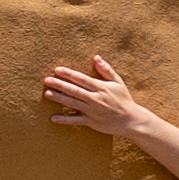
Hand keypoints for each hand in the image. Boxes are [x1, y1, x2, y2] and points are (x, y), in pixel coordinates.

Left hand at [38, 51, 156, 138]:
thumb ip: (106, 70)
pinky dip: (64, 120)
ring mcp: (93, 111)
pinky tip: (52, 118)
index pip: (82, 79)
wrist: (131, 120)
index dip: (69, 74)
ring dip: (59, 99)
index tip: (57, 69)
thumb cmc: (123, 99)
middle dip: (60, 85)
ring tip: (46, 93)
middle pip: (75, 90)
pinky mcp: (91, 122)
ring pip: (73, 104)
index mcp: (101, 88)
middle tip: (47, 80)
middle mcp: (96, 99)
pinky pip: (76, 121)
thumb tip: (96, 57)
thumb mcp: (118, 83)